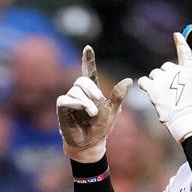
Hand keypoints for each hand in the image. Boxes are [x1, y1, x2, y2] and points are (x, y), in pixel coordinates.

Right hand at [56, 46, 131, 162]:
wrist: (92, 143)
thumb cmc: (101, 127)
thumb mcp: (113, 111)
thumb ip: (118, 96)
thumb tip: (129, 80)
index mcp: (92, 91)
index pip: (88, 72)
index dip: (88, 60)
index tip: (88, 48)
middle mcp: (80, 94)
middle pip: (81, 81)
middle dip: (91, 89)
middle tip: (99, 99)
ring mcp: (70, 100)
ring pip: (75, 91)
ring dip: (86, 101)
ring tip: (93, 113)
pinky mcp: (62, 109)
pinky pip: (65, 100)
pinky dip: (75, 103)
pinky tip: (82, 109)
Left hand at [138, 32, 191, 142]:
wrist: (189, 119)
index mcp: (189, 71)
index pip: (184, 52)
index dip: (180, 42)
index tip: (176, 35)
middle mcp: (176, 71)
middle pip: (165, 66)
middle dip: (165, 76)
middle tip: (169, 89)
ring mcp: (164, 79)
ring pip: (154, 74)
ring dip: (156, 82)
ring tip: (162, 95)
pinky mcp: (153, 88)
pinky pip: (144, 81)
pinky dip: (145, 85)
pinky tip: (149, 92)